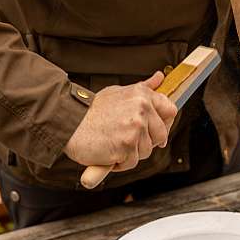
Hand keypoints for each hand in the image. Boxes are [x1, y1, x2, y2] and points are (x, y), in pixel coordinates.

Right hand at [63, 71, 177, 171]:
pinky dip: (120, 162)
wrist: (68, 122)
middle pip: (161, 135)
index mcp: (142, 95)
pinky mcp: (126, 146)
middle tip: (127, 139)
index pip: (170, 110)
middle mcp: (142, 110)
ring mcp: (135, 128)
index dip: (165, 123)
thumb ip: (143, 88)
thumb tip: (160, 77)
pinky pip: (131, 162)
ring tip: (113, 143)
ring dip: (131, 153)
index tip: (155, 130)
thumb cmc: (92, 110)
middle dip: (146, 142)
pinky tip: (108, 151)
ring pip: (146, 151)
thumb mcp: (119, 92)